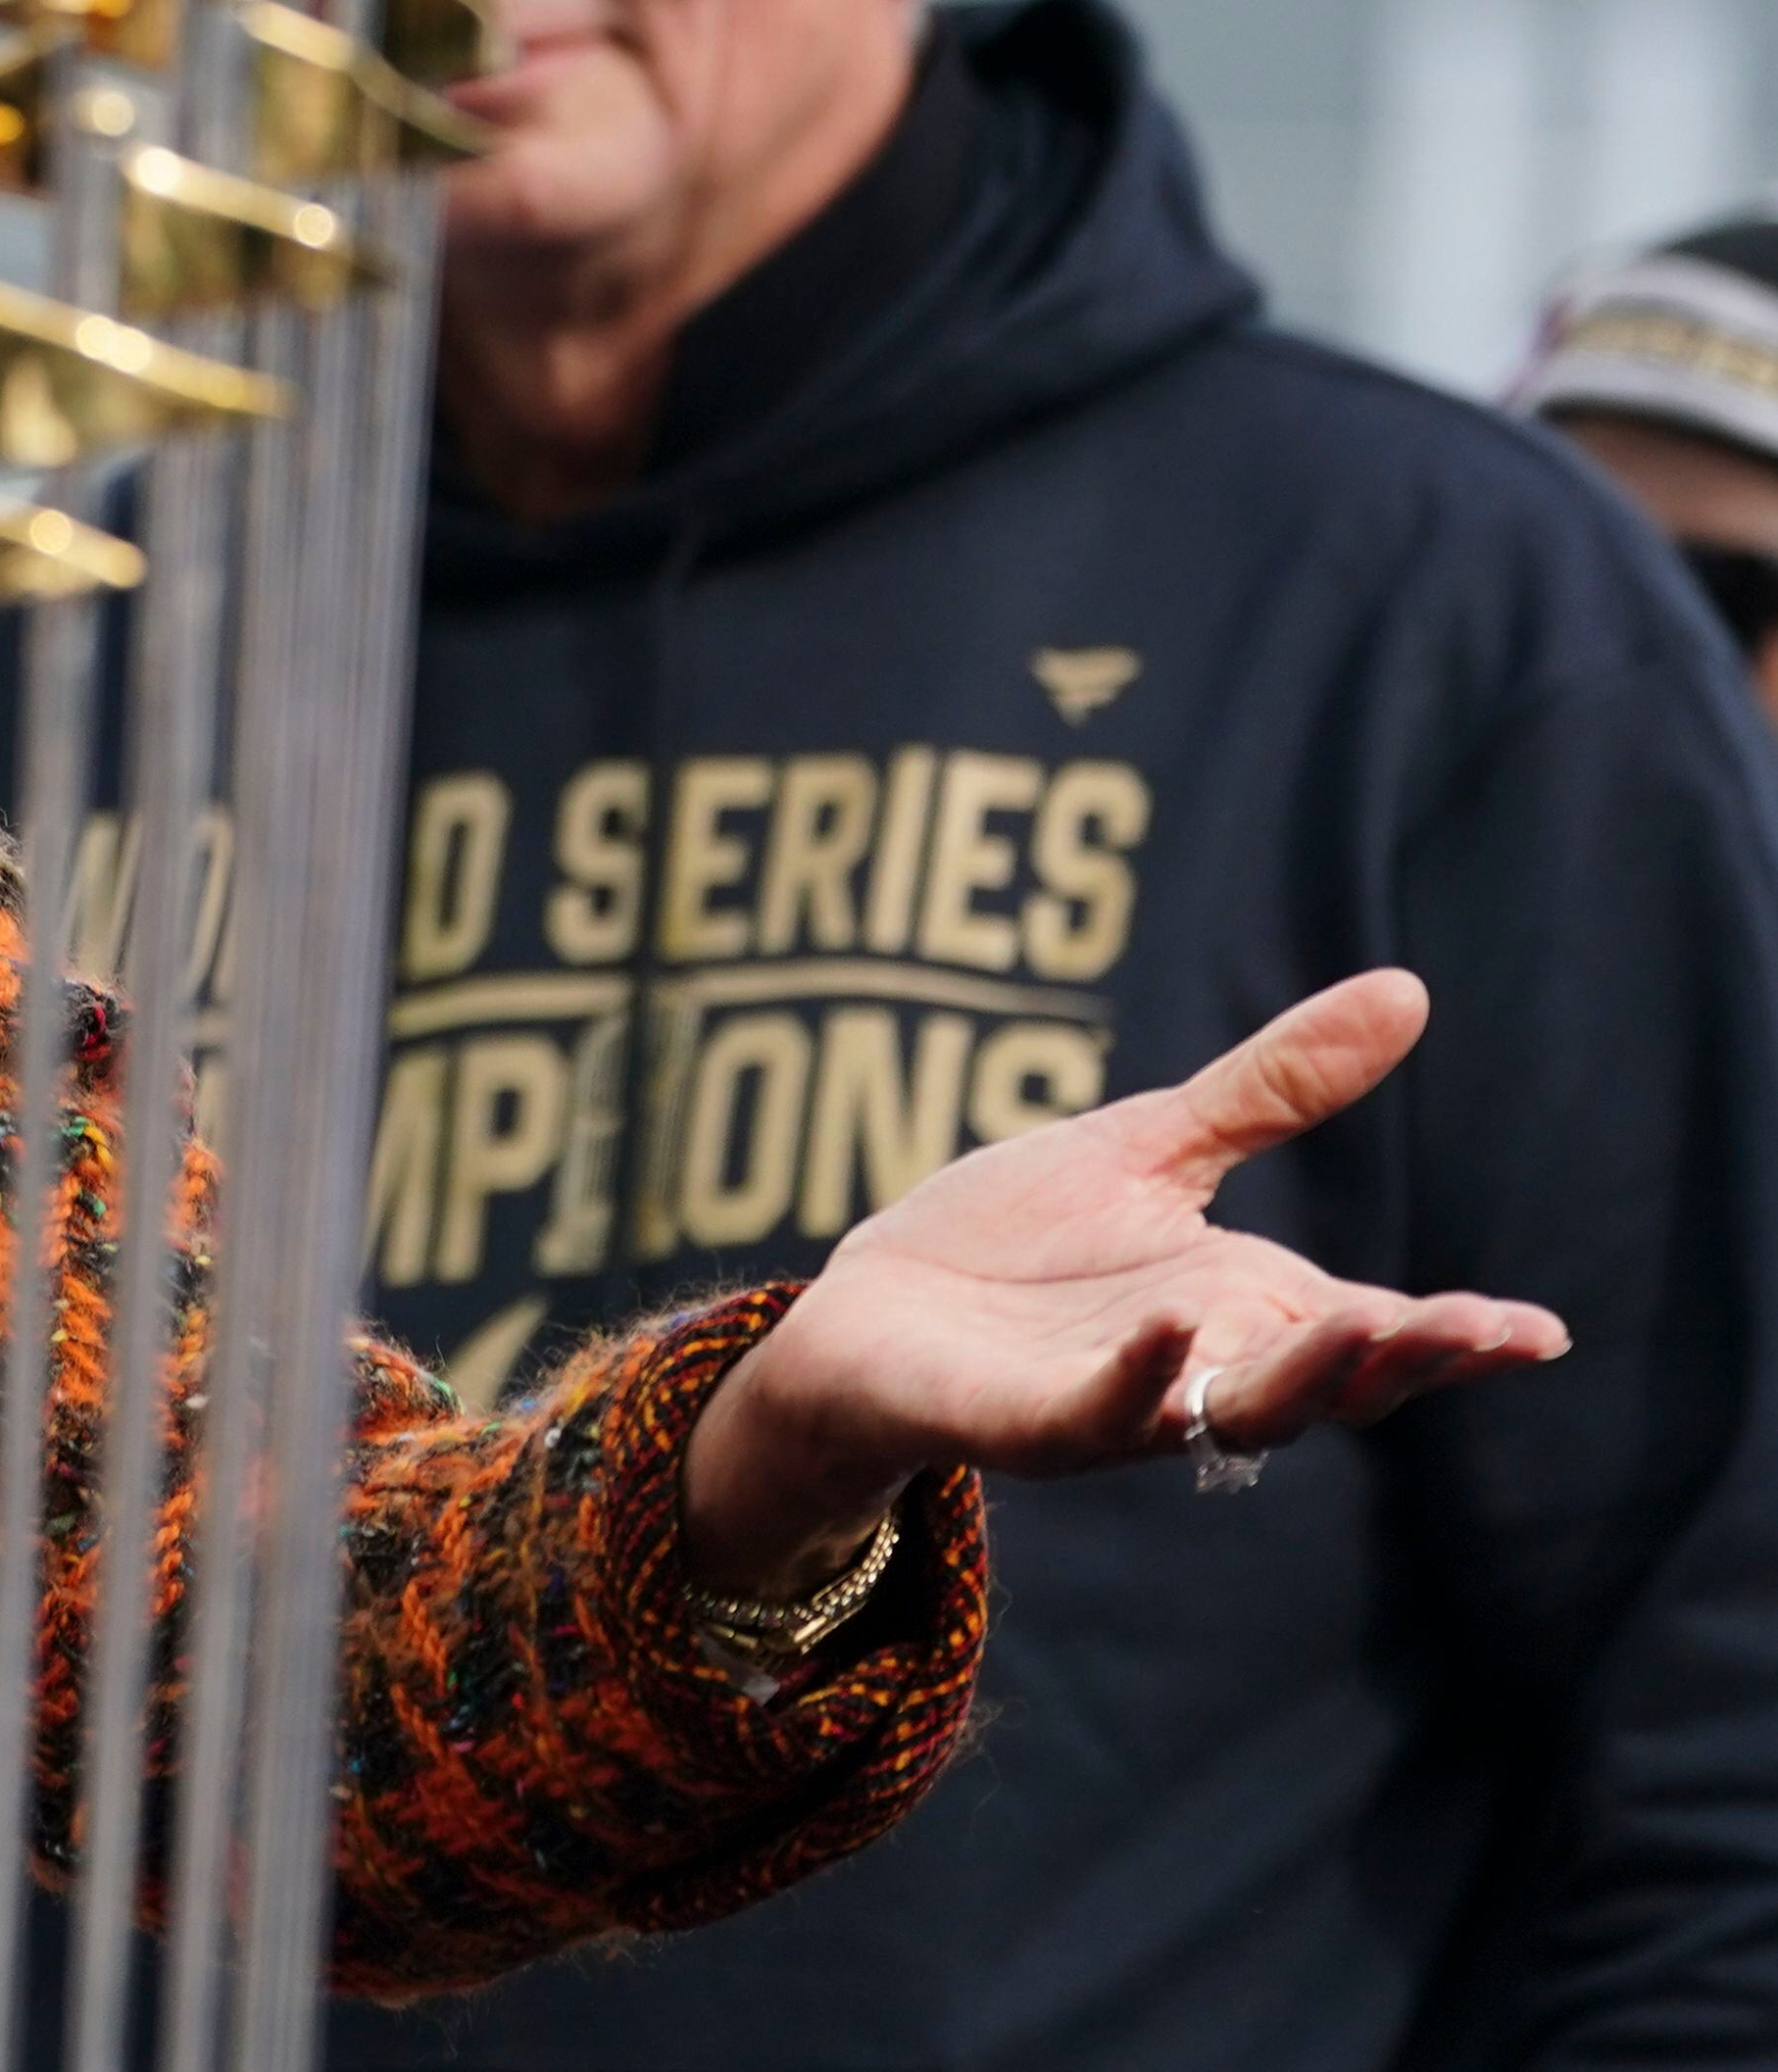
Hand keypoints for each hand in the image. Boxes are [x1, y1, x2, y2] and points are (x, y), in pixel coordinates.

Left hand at [680, 970, 1567, 1596]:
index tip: (1542, 1332)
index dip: (1457, 1337)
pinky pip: (1102, 1408)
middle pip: (1331, 1381)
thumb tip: (1406, 991)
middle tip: (1493, 1335)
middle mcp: (1204, 1366)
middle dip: (1410, 1360)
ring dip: (1304, 1378)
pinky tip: (1172, 1326)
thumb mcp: (1155, 1147)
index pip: (1372, 1329)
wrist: (867, 1309)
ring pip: (1238, 1410)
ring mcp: (1124, 1403)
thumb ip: (1273, 1089)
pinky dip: (1144, 1376)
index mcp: (1247, 1307)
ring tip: (1375, 1331)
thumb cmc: (1014, 1243)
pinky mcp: (1032, 1420)